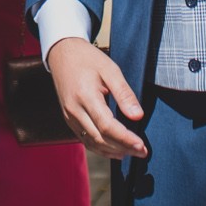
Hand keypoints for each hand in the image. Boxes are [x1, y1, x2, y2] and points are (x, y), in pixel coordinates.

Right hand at [47, 37, 146, 159]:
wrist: (62, 53)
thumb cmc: (88, 59)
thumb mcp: (110, 70)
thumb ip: (124, 94)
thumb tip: (138, 116)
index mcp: (85, 96)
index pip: (107, 126)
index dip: (125, 139)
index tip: (141, 146)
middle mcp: (74, 110)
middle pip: (100, 138)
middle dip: (123, 148)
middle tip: (142, 152)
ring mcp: (69, 116)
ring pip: (92, 142)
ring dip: (113, 151)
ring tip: (132, 152)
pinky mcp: (69, 119)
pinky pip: (85, 139)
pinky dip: (101, 148)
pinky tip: (115, 150)